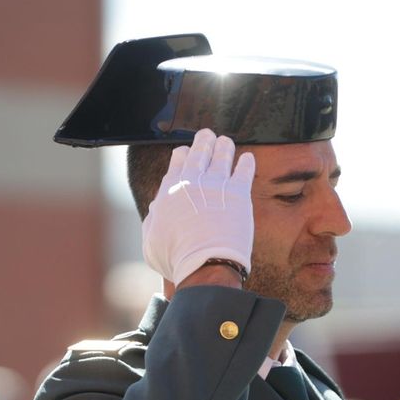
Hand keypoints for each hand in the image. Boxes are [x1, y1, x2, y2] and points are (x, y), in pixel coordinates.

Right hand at [142, 128, 255, 287]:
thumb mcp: (152, 240)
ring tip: (226, 142)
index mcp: (171, 189)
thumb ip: (154, 220)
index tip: (185, 153)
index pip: (177, 161)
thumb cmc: (177, 258)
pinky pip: (244, 172)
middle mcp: (193, 181)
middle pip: (199, 151)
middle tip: (207, 135)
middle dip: (203, 141)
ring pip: (222, 156)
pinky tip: (248, 158)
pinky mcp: (239, 194)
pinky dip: (246, 163)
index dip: (182, 154)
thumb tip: (157, 207)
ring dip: (224, 146)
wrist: (205, 265)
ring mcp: (217, 185)